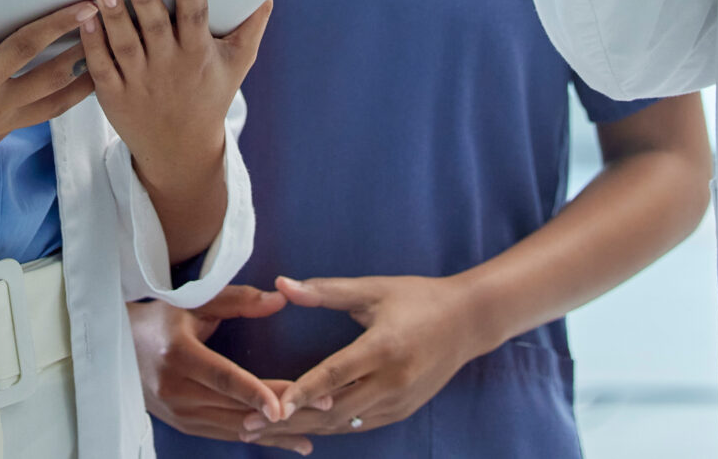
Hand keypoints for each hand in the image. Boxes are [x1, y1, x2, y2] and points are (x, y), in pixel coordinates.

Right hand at [0, 0, 97, 206]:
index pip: (24, 50)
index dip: (56, 26)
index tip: (82, 8)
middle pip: (51, 80)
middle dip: (82, 51)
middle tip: (106, 27)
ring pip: (50, 108)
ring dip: (77, 85)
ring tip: (102, 62)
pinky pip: (30, 120)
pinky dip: (51, 102)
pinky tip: (55, 90)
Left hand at [78, 0, 268, 198]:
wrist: (179, 149)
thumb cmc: (209, 96)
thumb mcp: (237, 65)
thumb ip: (251, 28)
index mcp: (198, 54)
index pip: (195, 19)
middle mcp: (169, 67)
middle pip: (156, 29)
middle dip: (145, 1)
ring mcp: (139, 82)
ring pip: (125, 45)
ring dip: (114, 17)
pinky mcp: (113, 95)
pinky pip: (101, 67)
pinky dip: (92, 44)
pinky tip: (86, 19)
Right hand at [132, 286, 313, 452]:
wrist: (115, 349)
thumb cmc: (159, 320)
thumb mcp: (194, 303)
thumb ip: (238, 300)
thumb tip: (279, 300)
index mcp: (178, 354)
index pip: (223, 378)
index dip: (255, 392)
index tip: (285, 403)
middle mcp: (176, 390)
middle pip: (236, 406)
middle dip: (283, 409)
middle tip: (324, 404)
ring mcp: (178, 414)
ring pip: (235, 427)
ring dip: (276, 430)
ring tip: (315, 427)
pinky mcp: (183, 426)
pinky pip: (227, 435)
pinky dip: (260, 438)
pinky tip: (289, 440)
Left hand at [266, 273, 490, 437]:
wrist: (468, 322)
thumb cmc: (418, 298)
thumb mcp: (373, 289)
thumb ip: (326, 291)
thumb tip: (283, 284)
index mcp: (384, 348)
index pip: (335, 375)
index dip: (302, 392)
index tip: (270, 405)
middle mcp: (392, 382)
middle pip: (334, 411)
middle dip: (290, 421)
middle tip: (248, 426)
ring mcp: (399, 402)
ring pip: (344, 424)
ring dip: (304, 430)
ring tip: (265, 433)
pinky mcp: (402, 410)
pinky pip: (359, 425)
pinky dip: (329, 429)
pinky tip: (302, 430)